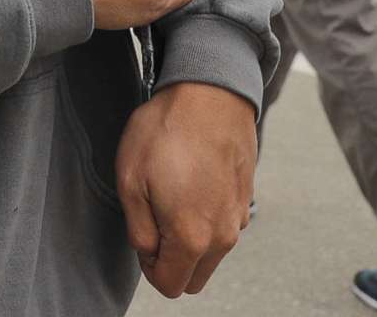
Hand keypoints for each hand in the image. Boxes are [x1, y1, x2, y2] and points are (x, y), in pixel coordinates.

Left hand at [116, 81, 257, 298]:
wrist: (209, 91)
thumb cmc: (165, 131)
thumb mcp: (131, 180)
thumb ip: (139, 231)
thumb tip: (150, 252)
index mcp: (192, 237)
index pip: (169, 284)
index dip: (148, 267)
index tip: (142, 234)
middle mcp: (223, 235)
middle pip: (194, 276)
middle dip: (171, 261)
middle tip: (154, 218)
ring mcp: (238, 216)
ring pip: (210, 253)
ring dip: (190, 239)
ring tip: (172, 193)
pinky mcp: (246, 197)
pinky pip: (223, 225)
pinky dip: (207, 217)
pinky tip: (193, 180)